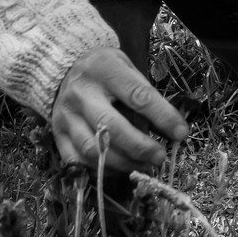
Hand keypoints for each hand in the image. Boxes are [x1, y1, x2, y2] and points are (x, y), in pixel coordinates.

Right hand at [51, 47, 190, 172]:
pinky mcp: (56, 133)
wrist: (65, 66)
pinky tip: (119, 168)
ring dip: (123, 163)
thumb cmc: (106, 69)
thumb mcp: (127, 67)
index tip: (181, 133)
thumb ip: (146, 94)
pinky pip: (78, 161)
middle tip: (159, 157)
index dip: (162, 116)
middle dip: (140, 147)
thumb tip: (173, 128)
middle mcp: (81, 92)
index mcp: (104, 69)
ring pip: (93, 149)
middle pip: (111, 127)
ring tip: (142, 165)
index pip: (137, 96)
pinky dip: (100, 170)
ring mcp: (65, 115)